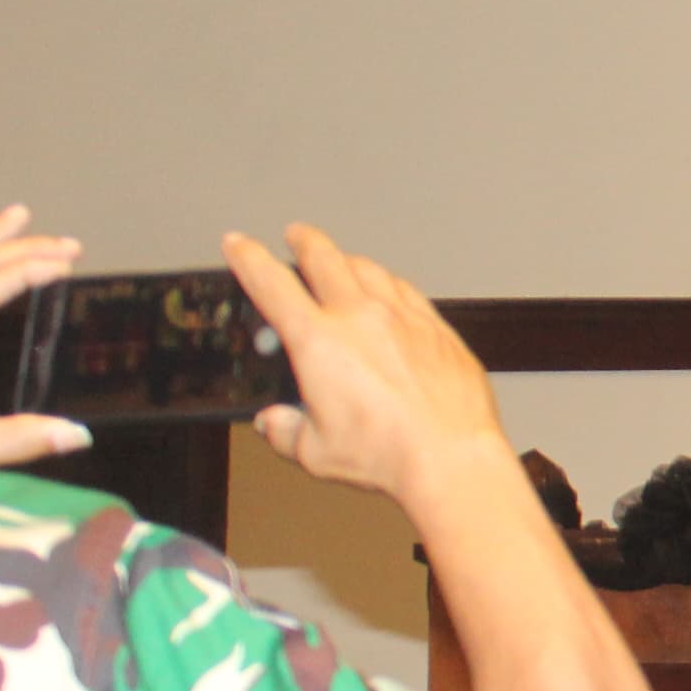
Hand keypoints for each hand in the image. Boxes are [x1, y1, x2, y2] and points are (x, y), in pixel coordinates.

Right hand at [226, 225, 508, 513]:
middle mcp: (360, 317)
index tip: (238, 244)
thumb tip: (275, 423)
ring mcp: (401, 317)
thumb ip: (286, 431)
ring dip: (347, 258)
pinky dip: (388, 281)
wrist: (452, 455)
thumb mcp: (315, 452)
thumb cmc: (390, 454)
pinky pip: (406, 289)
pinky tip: (389, 289)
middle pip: (324, 257)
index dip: (248, 257)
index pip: (271, 283)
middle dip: (304, 241)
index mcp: (318, 341)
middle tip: (296, 235)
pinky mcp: (435, 326)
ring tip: (341, 260)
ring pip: (368, 267)